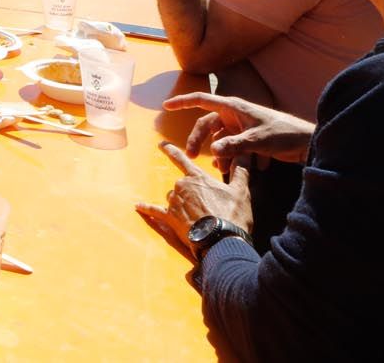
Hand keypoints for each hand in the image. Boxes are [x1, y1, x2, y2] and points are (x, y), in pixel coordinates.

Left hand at [135, 142, 252, 257]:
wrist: (222, 239)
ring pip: (173, 198)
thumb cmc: (232, 214)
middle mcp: (181, 186)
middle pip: (181, 184)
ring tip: (199, 217)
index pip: (181, 159)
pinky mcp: (170, 218)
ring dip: (181, 204)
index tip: (161, 144)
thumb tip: (245, 153)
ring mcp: (174, 202)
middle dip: (191, 193)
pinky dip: (147, 208)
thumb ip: (240, 170)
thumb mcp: (241, 191)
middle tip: (208, 207)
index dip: (171, 150)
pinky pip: (155, 211)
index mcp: (197, 177)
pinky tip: (138, 207)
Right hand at [165, 92, 313, 173]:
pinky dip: (235, 158)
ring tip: (224, 170)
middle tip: (192, 156)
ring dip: (220, 154)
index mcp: (233, 107)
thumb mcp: (258, 140)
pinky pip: (233, 147)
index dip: (183, 102)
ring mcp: (242, 127)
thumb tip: (213, 152)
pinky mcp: (250, 138)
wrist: (308, 143)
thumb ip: (234, 145)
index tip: (166, 105)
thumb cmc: (284, 134)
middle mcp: (235, 115)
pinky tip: (247, 169)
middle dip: (198, 140)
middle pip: (208, 125)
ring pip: (221, 139)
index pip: (202, 100)